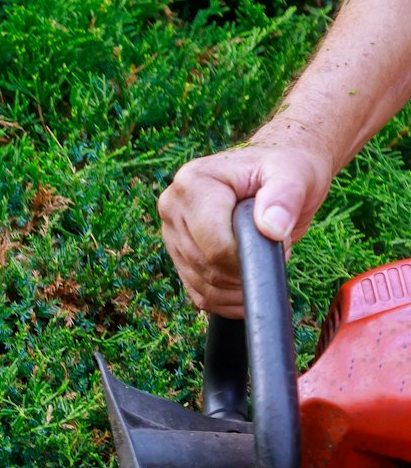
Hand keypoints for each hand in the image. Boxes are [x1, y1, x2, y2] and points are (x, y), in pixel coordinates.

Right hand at [157, 139, 335, 317]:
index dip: (248, 255)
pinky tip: (252, 286)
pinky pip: (201, 294)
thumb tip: (272, 228)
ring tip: (266, 259)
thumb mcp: (295, 173)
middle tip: (278, 248)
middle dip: (247, 270)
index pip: (213, 242)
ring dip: (241, 287)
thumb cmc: (287, 167)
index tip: (278, 244)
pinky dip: (230, 300)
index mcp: (193, 184)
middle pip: (206, 265)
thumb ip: (285, 196)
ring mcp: (172, 234)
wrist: (276, 172)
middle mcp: (173, 208)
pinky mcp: (180, 256)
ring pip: (203, 284)